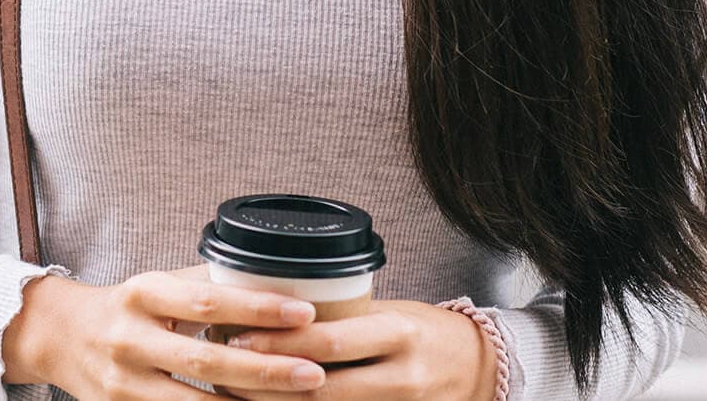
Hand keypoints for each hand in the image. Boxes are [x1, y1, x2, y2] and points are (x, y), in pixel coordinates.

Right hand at [3, 266, 331, 398]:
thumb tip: (273, 280)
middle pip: (206, 358)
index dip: (257, 308)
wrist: (60, 337)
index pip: (207, 300)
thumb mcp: (157, 285)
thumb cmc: (123, 307)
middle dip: (265, 369)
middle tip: (314, 373)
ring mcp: (123, 383)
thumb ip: (205, 285)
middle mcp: (129, 339)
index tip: (304, 312)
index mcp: (143, 294)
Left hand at [214, 300, 494, 400]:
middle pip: (321, 388)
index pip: (329, 341)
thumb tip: (275, 314)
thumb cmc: (426, 333)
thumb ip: (346, 319)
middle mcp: (403, 375)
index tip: (235, 336)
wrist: (482, 369)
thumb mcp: (392, 313)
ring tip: (238, 393)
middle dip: (265, 382)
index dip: (278, 343)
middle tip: (224, 371)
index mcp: (400, 333)